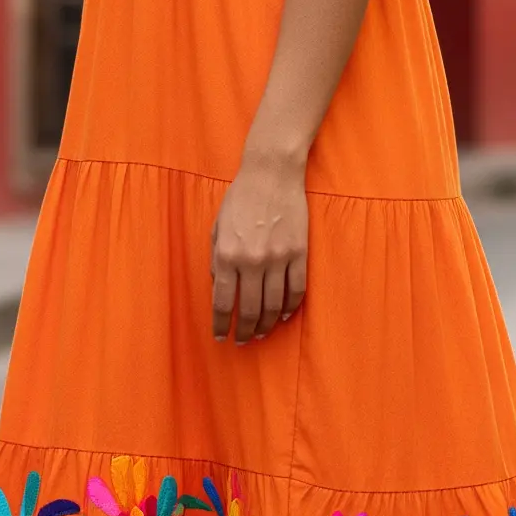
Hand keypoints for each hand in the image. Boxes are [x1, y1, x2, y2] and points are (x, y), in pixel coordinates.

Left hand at [212, 149, 308, 342]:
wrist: (271, 174)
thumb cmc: (240, 198)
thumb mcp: (217, 228)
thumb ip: (216, 259)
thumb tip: (219, 287)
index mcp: (226, 255)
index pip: (222, 302)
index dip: (220, 325)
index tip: (220, 337)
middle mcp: (251, 261)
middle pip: (248, 310)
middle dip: (244, 331)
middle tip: (242, 341)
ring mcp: (278, 258)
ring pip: (272, 305)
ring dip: (266, 324)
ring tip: (261, 333)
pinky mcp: (299, 253)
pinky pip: (296, 289)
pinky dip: (289, 307)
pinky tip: (282, 315)